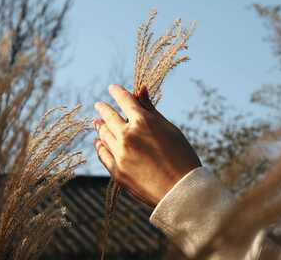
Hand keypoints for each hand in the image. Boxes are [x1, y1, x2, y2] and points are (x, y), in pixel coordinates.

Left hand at [93, 84, 201, 206]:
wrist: (182, 191)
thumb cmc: (181, 156)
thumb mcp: (168, 128)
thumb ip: (150, 109)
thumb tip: (140, 90)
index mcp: (143, 122)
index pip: (124, 100)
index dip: (117, 92)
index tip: (112, 88)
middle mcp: (128, 136)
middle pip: (109, 116)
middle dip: (103, 109)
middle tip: (99, 105)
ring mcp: (120, 154)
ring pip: (104, 135)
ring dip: (101, 127)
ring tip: (98, 123)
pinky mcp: (116, 172)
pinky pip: (103, 154)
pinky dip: (100, 146)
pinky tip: (99, 142)